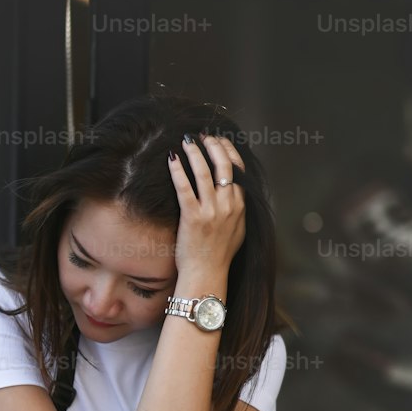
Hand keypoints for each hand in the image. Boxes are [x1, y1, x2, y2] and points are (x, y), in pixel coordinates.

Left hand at [169, 133, 246, 280]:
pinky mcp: (192, 217)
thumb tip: (235, 194)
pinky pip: (184, 187)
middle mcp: (228, 205)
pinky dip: (177, 170)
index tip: (219, 141)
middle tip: (202, 136)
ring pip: (204, 171)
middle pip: (223, 165)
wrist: (207, 274)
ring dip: (195, 152)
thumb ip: (238, 210)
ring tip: (186, 141)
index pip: (238, 170)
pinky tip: (171, 159)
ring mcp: (211, 211)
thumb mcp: (238, 231)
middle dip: (213, 145)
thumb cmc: (219, 256)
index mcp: (240, 206)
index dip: (228, 151)